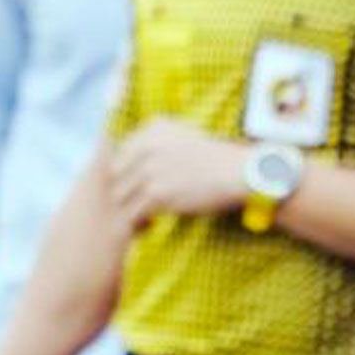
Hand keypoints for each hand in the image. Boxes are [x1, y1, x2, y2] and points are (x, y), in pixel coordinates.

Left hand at [108, 118, 245, 226]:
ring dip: (129, 207)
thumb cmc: (217, 158)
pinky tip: (149, 225)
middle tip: (133, 204)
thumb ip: (158, 141)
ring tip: (139, 217)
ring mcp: (150, 170)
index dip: (126, 172)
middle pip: (116, 174)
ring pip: (122, 194)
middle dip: (123, 189)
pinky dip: (139, 221)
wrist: (237, 172)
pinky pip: (136, 211)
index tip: (135, 185)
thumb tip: (139, 160)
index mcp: (152, 129)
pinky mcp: (157, 193)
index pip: (121, 152)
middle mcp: (146, 146)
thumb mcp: (185, 134)